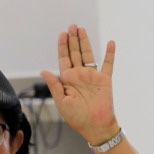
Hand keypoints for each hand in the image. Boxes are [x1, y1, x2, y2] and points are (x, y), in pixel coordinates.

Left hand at [40, 24, 120, 144]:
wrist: (96, 127)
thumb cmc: (77, 118)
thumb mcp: (62, 102)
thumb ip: (54, 85)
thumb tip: (43, 70)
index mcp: (67, 79)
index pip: (64, 58)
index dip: (63, 46)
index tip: (62, 34)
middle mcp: (80, 75)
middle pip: (75, 53)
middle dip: (73, 39)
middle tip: (72, 26)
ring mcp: (93, 76)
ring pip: (89, 54)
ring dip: (85, 42)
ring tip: (82, 29)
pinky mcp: (105, 80)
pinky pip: (108, 64)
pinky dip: (110, 53)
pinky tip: (110, 42)